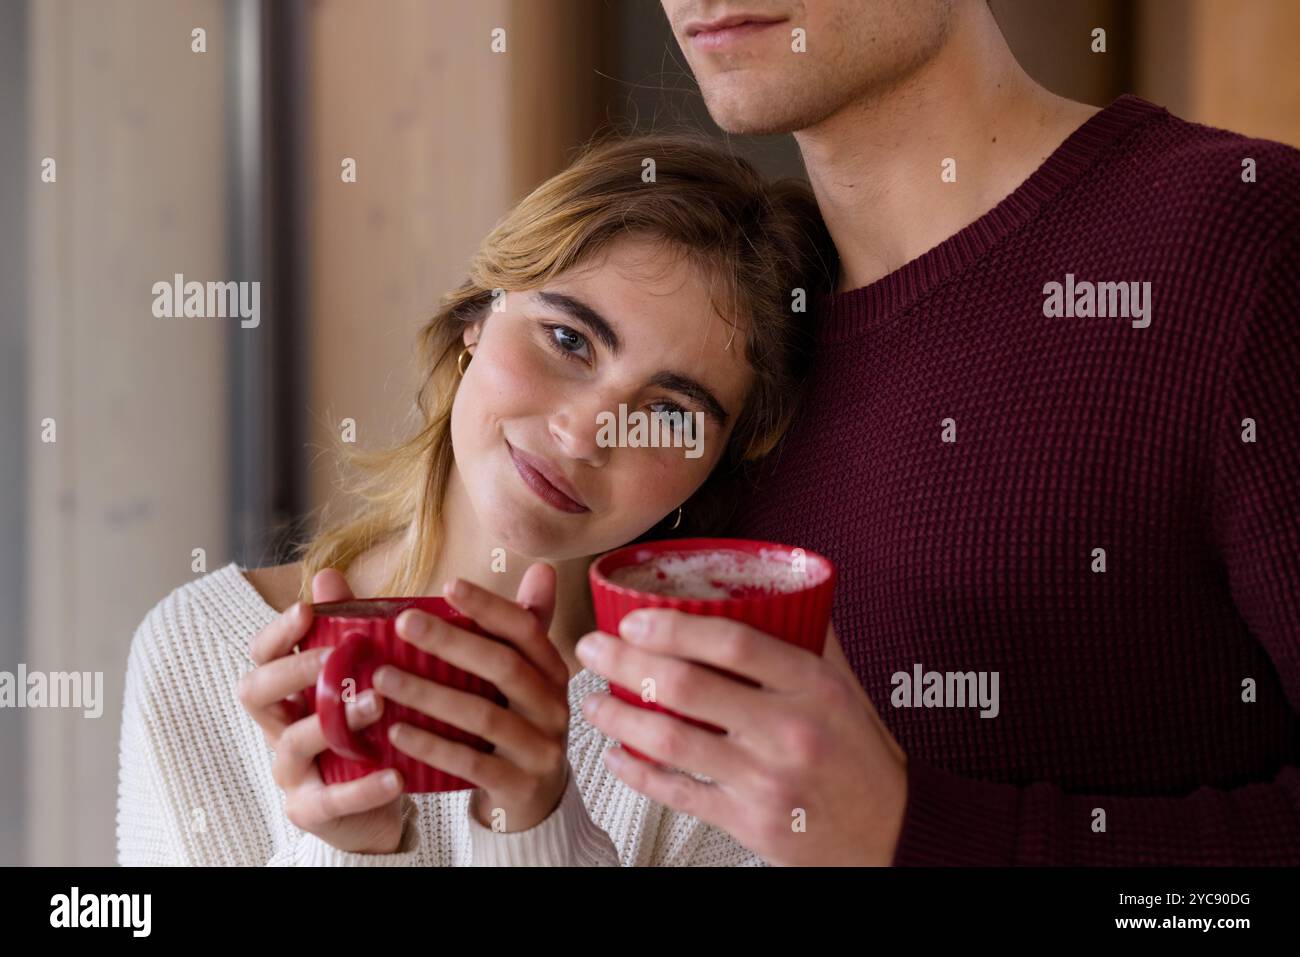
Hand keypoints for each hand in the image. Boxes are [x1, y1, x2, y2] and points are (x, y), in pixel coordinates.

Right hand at [237, 568, 408, 854]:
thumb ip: (346, 629)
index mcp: (287, 694)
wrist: (378, 807)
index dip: (277, 632)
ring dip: (334, 719)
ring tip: (376, 703)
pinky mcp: (313, 810)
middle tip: (337, 654)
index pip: (262, 656)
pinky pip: (331, 799)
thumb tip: (328, 574)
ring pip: (294, 742)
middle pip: (256, 693)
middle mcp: (278, 728)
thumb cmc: (366, 732)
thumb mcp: (359, 680)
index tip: (306, 609)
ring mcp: (292, 772)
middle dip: (294, 670)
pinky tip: (396, 775)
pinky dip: (363, 787)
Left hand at [375, 562, 571, 834]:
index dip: (490, 606)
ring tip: (382, 678)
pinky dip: (432, 746)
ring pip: (484, 715)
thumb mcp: (525, 678)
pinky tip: (396, 732)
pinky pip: (472, 763)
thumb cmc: (517, 726)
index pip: (526, 629)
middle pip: (504, 667)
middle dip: (451, 642)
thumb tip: (541, 567)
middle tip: (401, 623)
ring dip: (429, 695)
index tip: (448, 584)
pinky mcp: (520, 786)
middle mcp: (553, 706)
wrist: (535, 804)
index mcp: (552, 671)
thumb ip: (522, 626)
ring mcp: (540, 748)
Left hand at [574, 613, 908, 865]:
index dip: (673, 626)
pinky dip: (637, 772)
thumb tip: (771, 590)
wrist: (892, 833)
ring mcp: (765, 780)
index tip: (635, 618)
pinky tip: (618, 754)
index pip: (732, 642)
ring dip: (619, 717)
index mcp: (812, 686)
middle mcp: (787, 731)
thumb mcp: (847, 686)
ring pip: (671, 742)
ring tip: (594, 701)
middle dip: (625, 662)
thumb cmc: (863, 757)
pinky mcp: (748, 822)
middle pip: (687, 687)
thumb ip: (809, 638)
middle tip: (595, 648)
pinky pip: (677, 793)